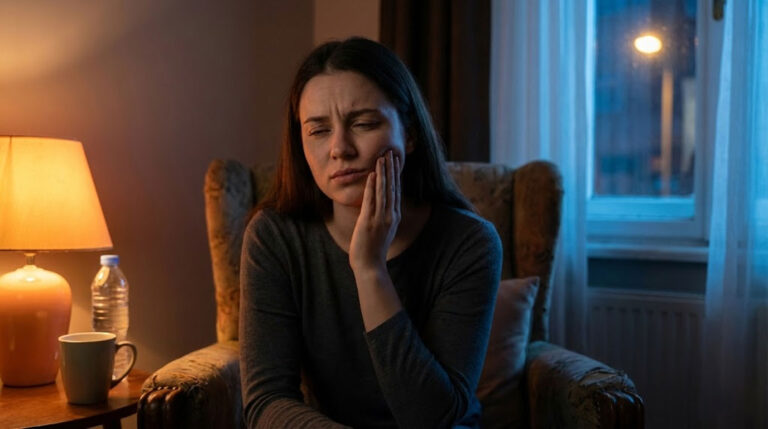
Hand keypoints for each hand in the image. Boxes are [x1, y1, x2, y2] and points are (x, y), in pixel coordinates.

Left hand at [349, 150, 400, 273]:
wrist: (370, 267)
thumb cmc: (373, 251)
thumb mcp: (381, 231)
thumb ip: (381, 217)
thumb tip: (378, 206)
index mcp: (393, 217)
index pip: (396, 191)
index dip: (396, 175)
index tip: (395, 161)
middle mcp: (390, 216)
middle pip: (392, 187)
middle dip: (391, 169)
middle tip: (391, 152)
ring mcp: (380, 219)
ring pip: (383, 191)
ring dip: (383, 173)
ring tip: (382, 158)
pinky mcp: (369, 222)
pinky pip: (371, 201)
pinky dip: (371, 186)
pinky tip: (371, 174)